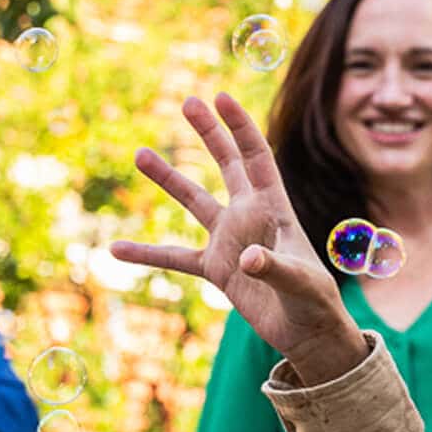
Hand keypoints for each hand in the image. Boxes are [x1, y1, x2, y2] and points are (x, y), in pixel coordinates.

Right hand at [110, 94, 362, 380]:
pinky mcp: (217, 268)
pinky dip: (146, 253)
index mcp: (275, 209)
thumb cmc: (315, 303)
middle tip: (187, 101)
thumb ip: (275, 269)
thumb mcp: (301, 284)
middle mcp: (250, 216)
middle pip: (226, 164)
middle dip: (208, 133)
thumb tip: (246, 259)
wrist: (306, 333)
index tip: (220, 98)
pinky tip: (116, 248)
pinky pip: (174, 257)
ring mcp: (230, 240)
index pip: (256, 158)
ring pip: (193, 201)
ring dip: (168, 179)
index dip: (240, 127)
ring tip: (140, 154)